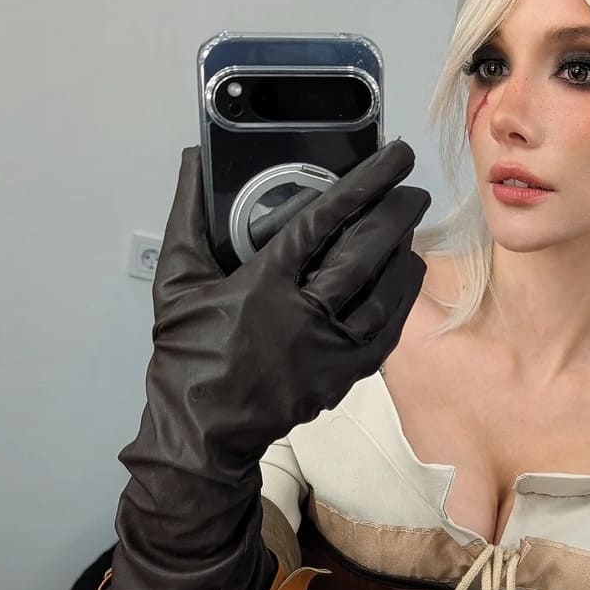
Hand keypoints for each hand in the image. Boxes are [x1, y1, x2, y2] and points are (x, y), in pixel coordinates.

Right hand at [142, 139, 429, 481]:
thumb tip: (194, 162)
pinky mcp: (343, 377)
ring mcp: (330, 350)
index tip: (393, 158)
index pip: (325, 220)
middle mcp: (304, 316)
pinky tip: (406, 274)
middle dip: (396, 212)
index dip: (365, 183)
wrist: (203, 431)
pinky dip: (401, 299)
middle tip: (412, 187)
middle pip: (366, 252)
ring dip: (402, 253)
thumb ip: (189, 216)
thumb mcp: (177, 281)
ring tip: (410, 225)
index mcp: (264, 286)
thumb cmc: (187, 356)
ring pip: (384, 292)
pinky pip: (386, 332)